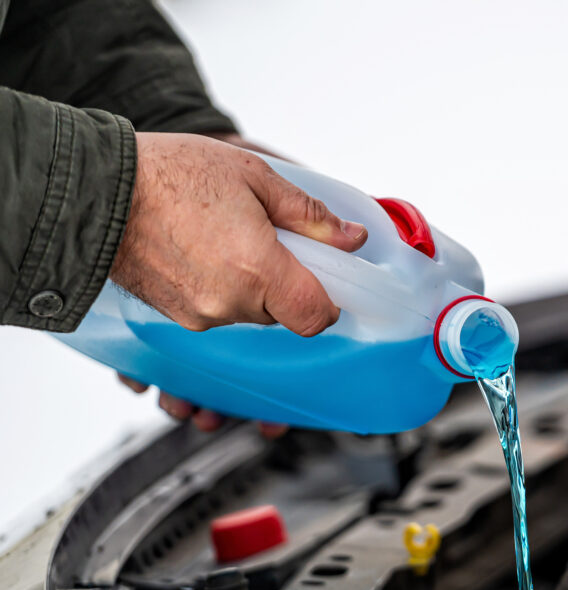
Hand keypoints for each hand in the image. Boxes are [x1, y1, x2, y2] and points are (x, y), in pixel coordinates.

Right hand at [113, 131, 365, 434]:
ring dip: (252, 285)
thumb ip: (310, 214)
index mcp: (257, 270)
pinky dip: (221, 289)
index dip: (328, 301)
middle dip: (287, 282)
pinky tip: (202, 252)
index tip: (325, 276)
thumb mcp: (256, 177)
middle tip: (269, 241)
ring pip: (249, 313)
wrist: (95, 188)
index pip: (316, 317)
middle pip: (283, 313)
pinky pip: (217, 312)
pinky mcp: (174, 318)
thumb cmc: (172, 174)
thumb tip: (352, 239)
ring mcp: (198, 315)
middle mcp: (229, 304)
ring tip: (226, 239)